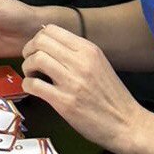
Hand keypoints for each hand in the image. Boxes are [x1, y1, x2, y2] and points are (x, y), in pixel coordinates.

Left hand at [20, 26, 150, 153]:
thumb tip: (50, 44)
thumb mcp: (98, 64)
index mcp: (88, 50)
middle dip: (29, 51)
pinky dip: (27, 85)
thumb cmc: (111, 96)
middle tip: (30, 62)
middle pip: (40, 42)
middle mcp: (80, 62)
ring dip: (27, 67)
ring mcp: (72, 82)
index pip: (52, 30)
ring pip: (36, 59)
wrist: (127, 124)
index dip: (38, 38)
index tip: (36, 49)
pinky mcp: (65, 102)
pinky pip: (34, 85)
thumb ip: (77, 53)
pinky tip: (33, 89)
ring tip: (32, 75)